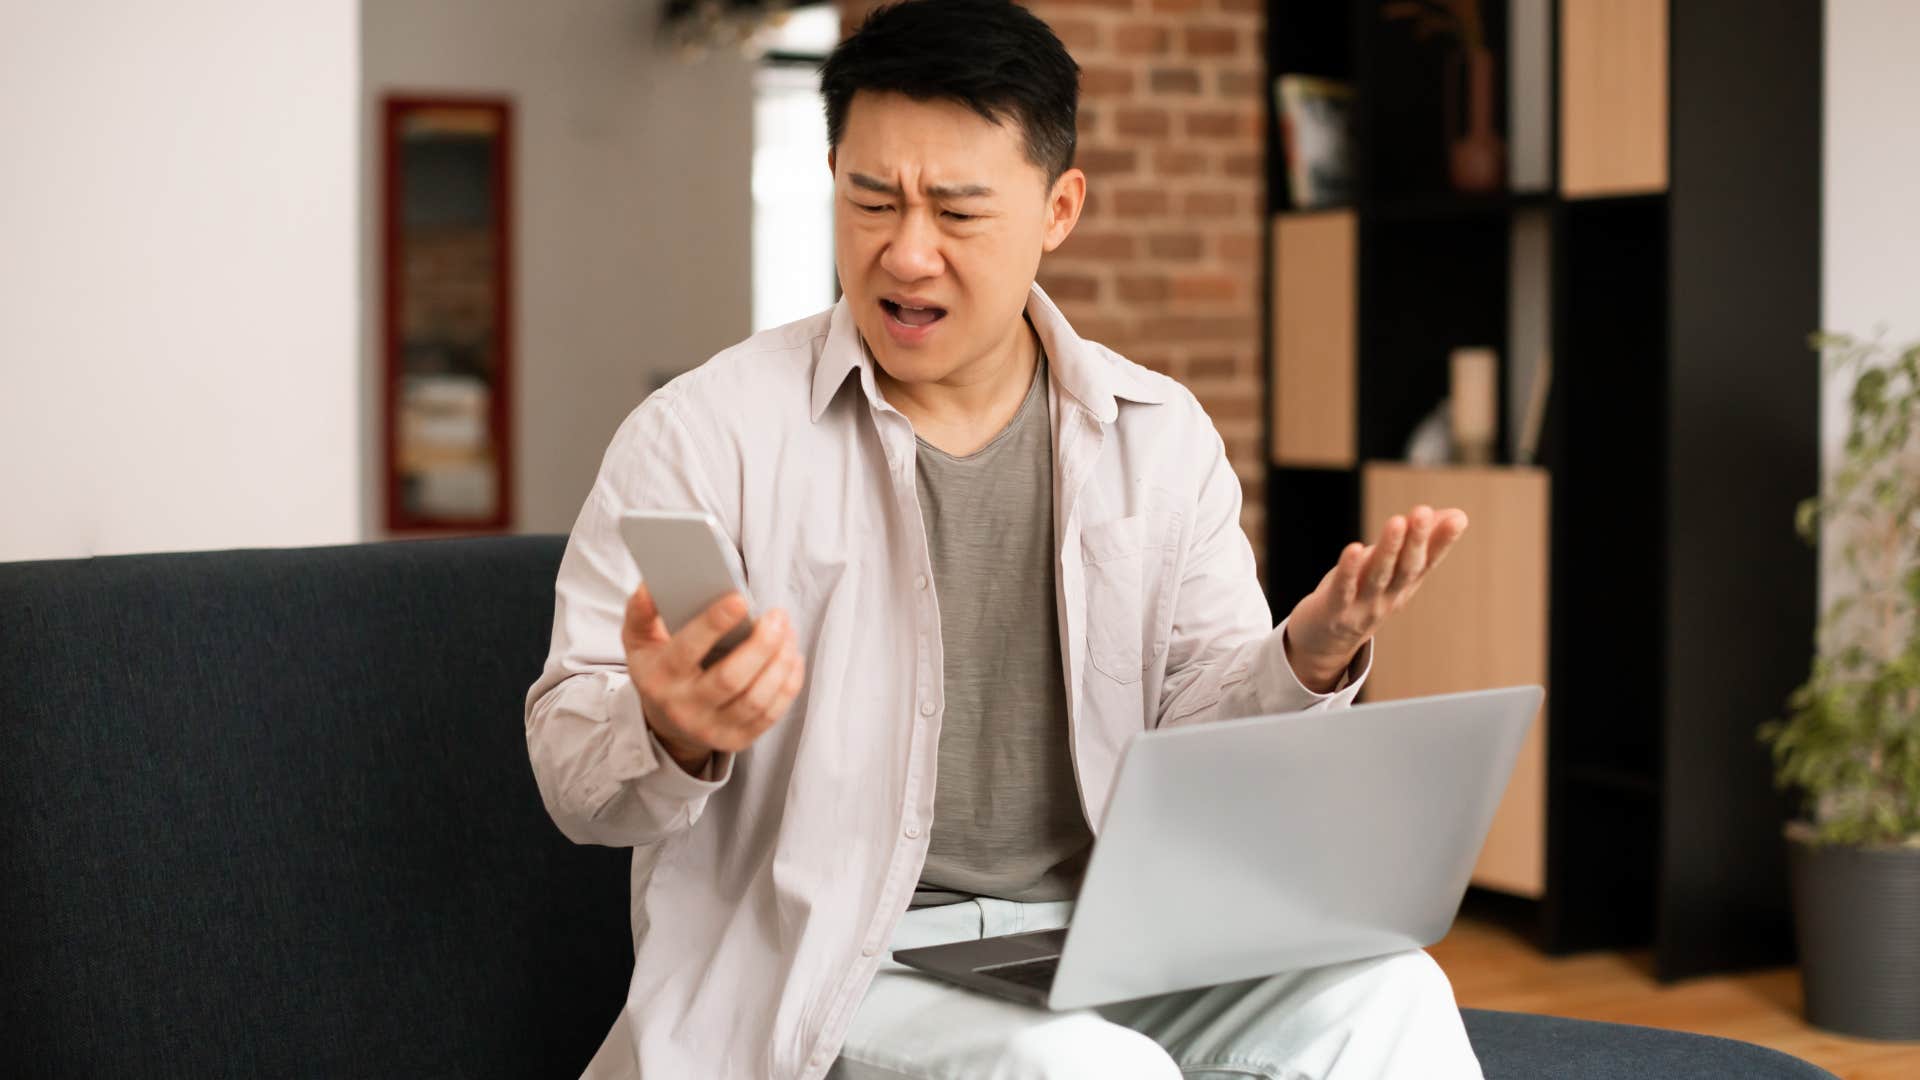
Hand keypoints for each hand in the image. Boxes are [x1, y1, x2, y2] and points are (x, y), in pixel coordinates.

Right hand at [622, 584, 805, 775]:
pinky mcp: (736, 740)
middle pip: (731, 678)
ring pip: (756, 698)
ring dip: (780, 662)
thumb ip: (641, 611)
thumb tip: (649, 587)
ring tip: (787, 632)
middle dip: (762, 643)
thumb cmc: (660, 668)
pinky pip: (770, 714)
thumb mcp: (639, 640)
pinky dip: (788, 683)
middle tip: (778, 615)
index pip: (687, 650)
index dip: (714, 623)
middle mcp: (684, 708)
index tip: (740, 599)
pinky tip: (792, 657)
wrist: (666, 723)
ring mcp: (711, 729)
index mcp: (659, 678)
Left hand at [1284, 504, 1469, 691]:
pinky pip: (1344, 588)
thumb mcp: (1394, 570)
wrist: (1327, 641)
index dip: (1442, 541)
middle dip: (1416, 540)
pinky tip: (1354, 549)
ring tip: (1397, 521)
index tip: (1458, 519)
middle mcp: (1389, 596)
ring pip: (1378, 575)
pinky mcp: (1335, 609)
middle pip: (1406, 568)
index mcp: (1404, 585)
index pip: (1427, 561)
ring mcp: (1363, 606)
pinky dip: (1349, 570)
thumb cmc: (1364, 595)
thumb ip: (1421, 543)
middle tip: (1423, 512)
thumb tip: (1459, 514)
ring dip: (1388, 549)